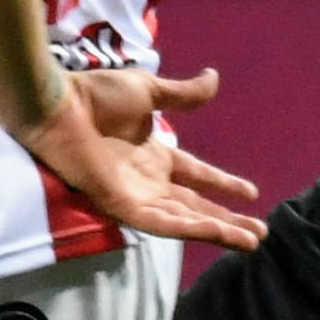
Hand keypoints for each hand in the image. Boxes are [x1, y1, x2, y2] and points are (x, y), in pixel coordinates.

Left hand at [20, 66, 265, 250]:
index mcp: (153, 154)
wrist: (58, 103)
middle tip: (261, 233)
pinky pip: (162, 223)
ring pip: (185, 220)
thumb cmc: (94, 95)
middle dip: (228, 220)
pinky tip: (218, 232)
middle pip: (196, 206)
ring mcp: (135, 195)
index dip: (223, 184)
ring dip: (218, 231)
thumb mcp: (149, 91)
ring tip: (251, 241)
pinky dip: (191, 229)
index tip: (252, 193)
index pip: (195, 175)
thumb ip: (183, 93)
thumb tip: (215, 78)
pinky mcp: (122, 206)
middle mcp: (147, 180)